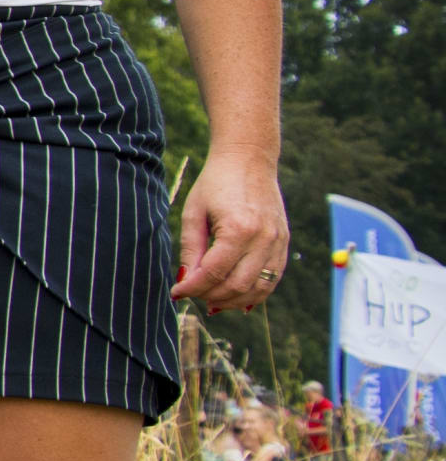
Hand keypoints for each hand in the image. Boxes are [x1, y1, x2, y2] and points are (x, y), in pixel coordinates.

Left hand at [173, 150, 291, 310]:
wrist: (249, 159)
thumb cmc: (215, 183)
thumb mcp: (193, 213)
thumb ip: (190, 249)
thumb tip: (185, 281)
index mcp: (239, 228)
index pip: (214, 273)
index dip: (192, 288)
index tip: (176, 292)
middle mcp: (264, 238)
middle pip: (237, 286)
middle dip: (211, 296)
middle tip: (192, 295)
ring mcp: (278, 242)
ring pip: (259, 289)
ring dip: (233, 301)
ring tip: (211, 301)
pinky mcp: (284, 243)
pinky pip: (273, 279)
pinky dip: (254, 293)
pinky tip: (235, 298)